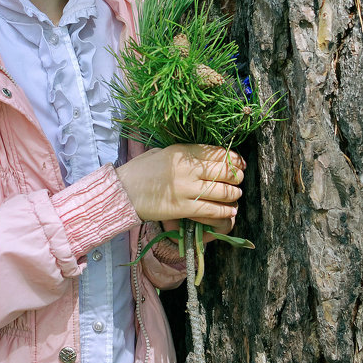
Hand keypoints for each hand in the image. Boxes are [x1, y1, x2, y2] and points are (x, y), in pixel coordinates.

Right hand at [116, 144, 244, 225]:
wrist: (122, 191)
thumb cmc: (139, 170)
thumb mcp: (161, 152)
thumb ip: (184, 154)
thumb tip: (205, 156)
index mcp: (182, 151)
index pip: (218, 152)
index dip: (235, 158)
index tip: (241, 163)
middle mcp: (188, 168)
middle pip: (226, 171)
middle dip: (237, 177)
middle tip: (238, 181)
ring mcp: (186, 189)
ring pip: (223, 192)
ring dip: (234, 195)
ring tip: (235, 196)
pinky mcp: (183, 208)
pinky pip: (212, 210)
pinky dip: (225, 211)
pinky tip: (229, 211)